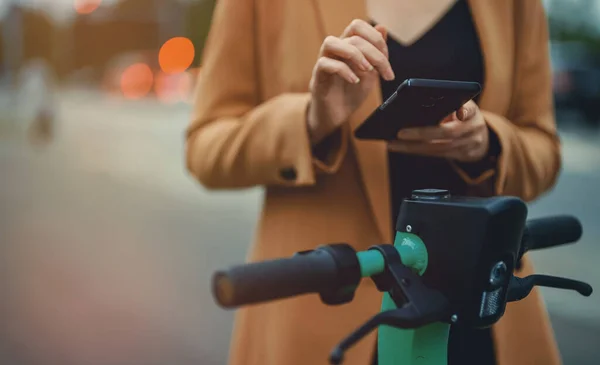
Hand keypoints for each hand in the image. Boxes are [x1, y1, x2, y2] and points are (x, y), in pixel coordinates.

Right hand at [307, 19, 395, 143]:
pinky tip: (354, 81)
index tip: (387, 63)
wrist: (336, 117)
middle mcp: (334, 51)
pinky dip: (343, 70)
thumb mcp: (371, 73)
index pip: (358, 27)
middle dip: (373, 51)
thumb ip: (377, 53)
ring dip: (354, 54)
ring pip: (331, 42)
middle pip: (352, 35)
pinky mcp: (317, 77)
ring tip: (366, 70)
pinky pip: (324, 64)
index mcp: (347, 47)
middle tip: (381, 71)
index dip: (376, 39)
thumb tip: (382, 28)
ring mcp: (324, 62)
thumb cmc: (350, 94)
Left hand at [388, 100, 489, 161]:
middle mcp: (473, 130)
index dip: (464, 111)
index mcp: (473, 113)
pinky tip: (401, 148)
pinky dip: (417, 151)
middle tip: (400, 132)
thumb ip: (452, 104)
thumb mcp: (464, 105)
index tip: (459, 112)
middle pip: (446, 134)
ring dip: (413, 147)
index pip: (469, 110)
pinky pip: (436, 155)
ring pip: (438, 148)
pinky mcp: (461, 156)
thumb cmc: (465, 115)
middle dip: (422, 133)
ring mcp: (468, 145)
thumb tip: (426, 105)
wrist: (481, 137)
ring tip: (393, 143)